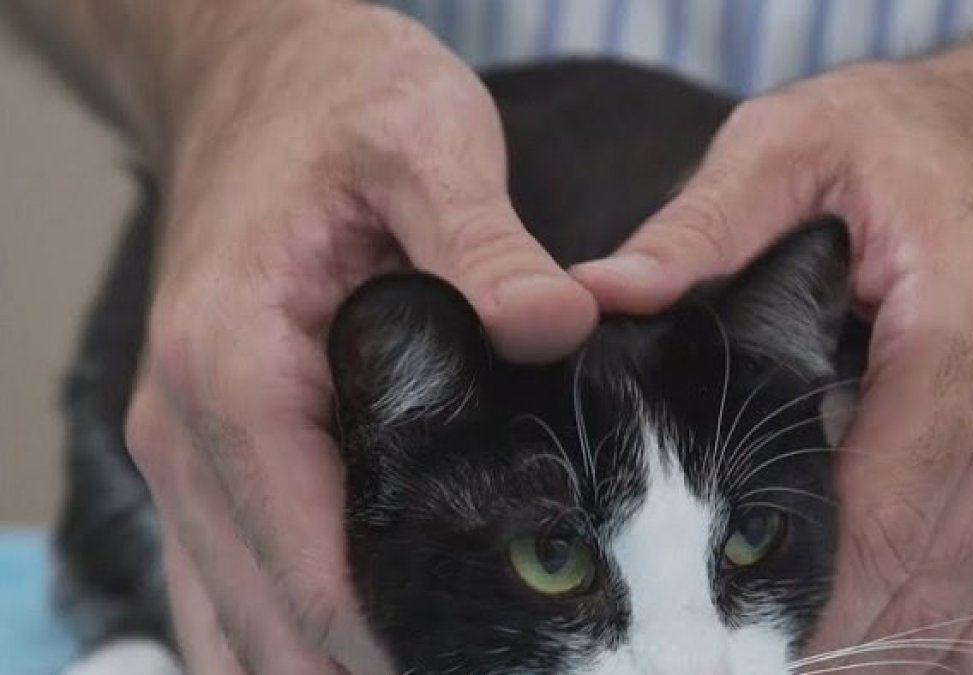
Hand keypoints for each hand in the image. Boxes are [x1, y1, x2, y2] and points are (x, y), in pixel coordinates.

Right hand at [124, 4, 595, 672]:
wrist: (262, 77)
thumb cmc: (338, 104)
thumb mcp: (424, 142)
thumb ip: (484, 242)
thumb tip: (560, 326)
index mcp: (233, 368)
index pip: (310, 567)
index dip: (400, 644)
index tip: (500, 662)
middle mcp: (186, 429)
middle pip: (266, 623)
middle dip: (370, 671)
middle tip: (495, 669)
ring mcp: (187, 448)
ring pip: (233, 621)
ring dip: (322, 666)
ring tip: (445, 666)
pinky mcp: (208, 446)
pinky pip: (228, 580)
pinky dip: (287, 631)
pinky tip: (368, 645)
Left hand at [573, 46, 972, 670]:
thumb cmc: (917, 143)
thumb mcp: (796, 145)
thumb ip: (704, 226)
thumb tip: (600, 298)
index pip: (884, 515)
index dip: (801, 600)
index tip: (722, 639)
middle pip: (938, 582)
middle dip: (839, 644)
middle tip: (740, 661)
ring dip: (905, 657)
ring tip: (809, 664)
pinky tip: (898, 647)